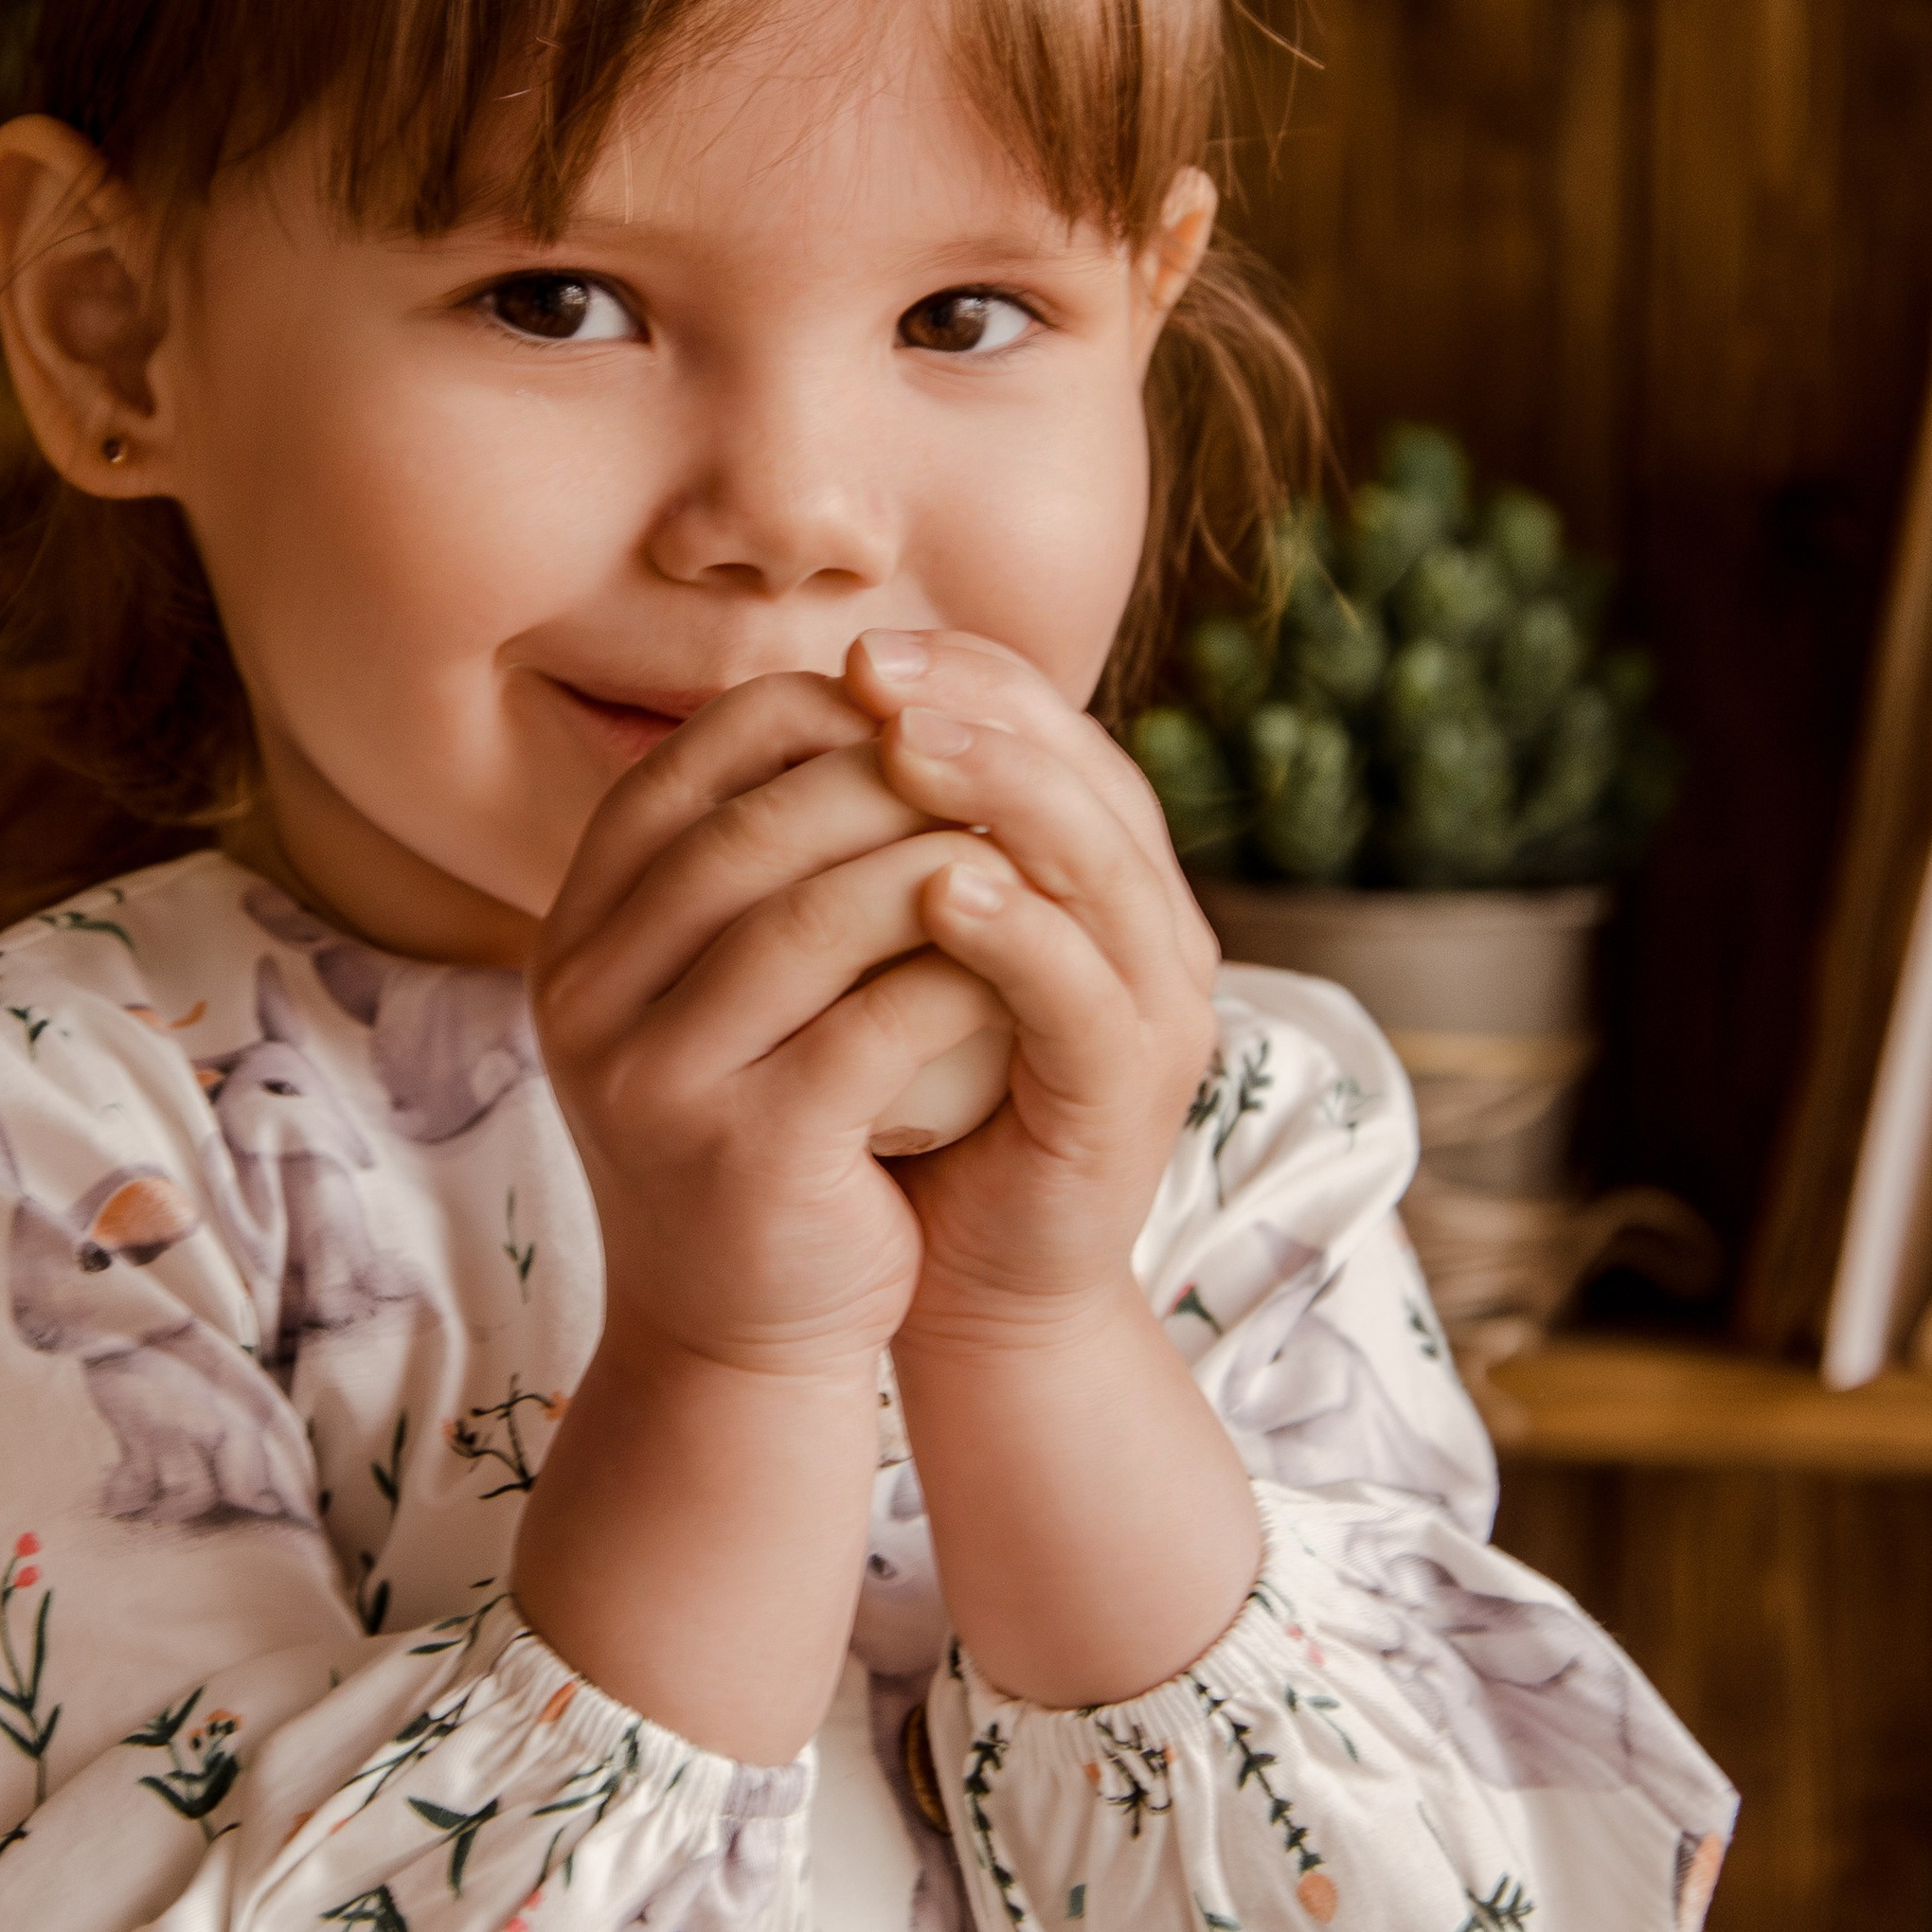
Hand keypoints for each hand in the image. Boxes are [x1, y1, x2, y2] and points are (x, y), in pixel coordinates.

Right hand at [530, 675, 1012, 1379]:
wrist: (738, 1336)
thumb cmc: (761, 1127)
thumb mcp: (723, 985)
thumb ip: (755, 860)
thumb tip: (856, 682)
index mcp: (576, 931)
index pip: (685, 766)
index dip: (807, 715)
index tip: (910, 705)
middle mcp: (586, 996)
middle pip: (748, 831)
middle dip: (885, 779)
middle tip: (991, 766)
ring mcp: (651, 1080)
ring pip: (811, 919)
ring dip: (935, 864)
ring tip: (1025, 847)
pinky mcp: (744, 1155)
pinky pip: (875, 1028)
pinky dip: (964, 975)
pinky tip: (1030, 958)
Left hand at [843, 628, 1220, 1352]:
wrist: (964, 1284)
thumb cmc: (913, 1105)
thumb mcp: (892, 955)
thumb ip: (878, 851)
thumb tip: (774, 717)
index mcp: (1098, 871)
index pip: (1049, 729)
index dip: (962, 674)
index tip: (857, 646)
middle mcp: (1150, 921)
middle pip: (1085, 770)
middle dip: (977, 708)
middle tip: (872, 670)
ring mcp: (1158, 1005)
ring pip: (1098, 862)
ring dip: (999, 791)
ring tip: (900, 743)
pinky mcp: (1136, 1091)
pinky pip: (1085, 989)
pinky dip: (1019, 930)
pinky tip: (942, 887)